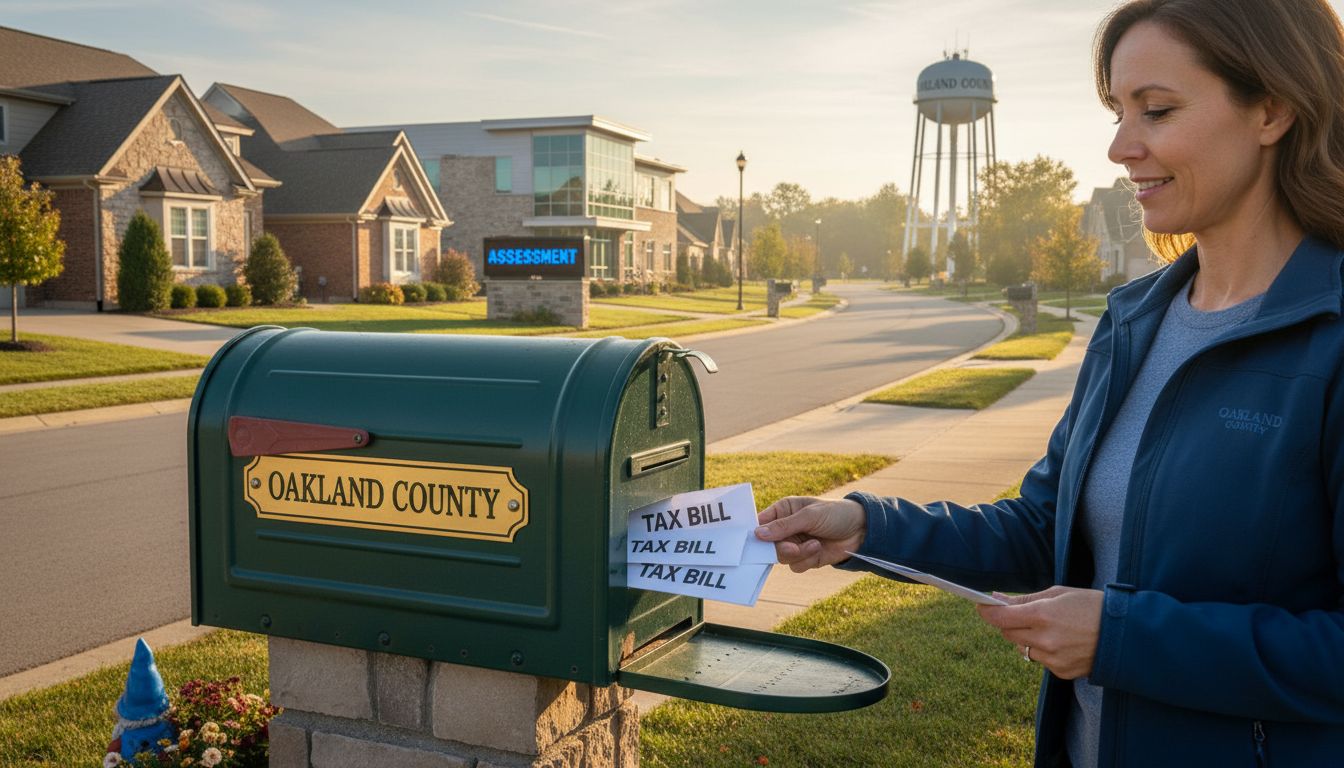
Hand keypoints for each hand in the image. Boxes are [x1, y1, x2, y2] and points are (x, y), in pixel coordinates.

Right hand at [754, 496, 865, 571]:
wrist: (862, 530)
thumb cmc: (836, 514)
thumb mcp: (809, 516)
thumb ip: (783, 526)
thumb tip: (757, 534)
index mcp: (783, 511)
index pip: (761, 523)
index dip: (756, 533)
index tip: (756, 541)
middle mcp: (786, 528)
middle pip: (768, 545)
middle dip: (780, 548)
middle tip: (792, 548)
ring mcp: (795, 544)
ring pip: (781, 557)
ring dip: (797, 554)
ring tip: (814, 545)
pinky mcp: (805, 558)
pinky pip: (795, 566)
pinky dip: (806, 560)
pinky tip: (819, 549)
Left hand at [975, 586, 1102, 679]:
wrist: (1126, 633)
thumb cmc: (1091, 606)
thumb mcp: (1058, 594)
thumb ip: (1025, 599)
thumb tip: (996, 599)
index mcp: (1043, 615)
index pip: (1000, 618)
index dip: (987, 612)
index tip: (981, 606)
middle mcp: (1045, 640)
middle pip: (1008, 634)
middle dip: (1010, 624)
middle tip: (1022, 614)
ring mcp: (1053, 659)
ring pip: (1024, 649)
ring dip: (1028, 639)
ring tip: (1052, 628)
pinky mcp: (1061, 672)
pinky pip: (1041, 661)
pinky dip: (1045, 651)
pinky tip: (1065, 642)